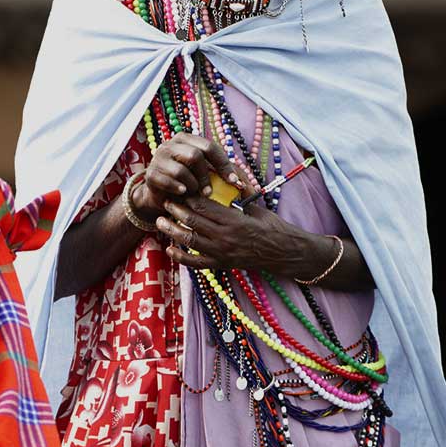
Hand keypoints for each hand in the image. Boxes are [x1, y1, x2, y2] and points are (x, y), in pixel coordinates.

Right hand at [132, 132, 243, 220]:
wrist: (162, 195)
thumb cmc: (189, 182)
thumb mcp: (208, 175)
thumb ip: (226, 175)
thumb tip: (250, 186)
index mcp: (187, 139)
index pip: (209, 146)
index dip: (223, 165)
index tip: (234, 182)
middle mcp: (171, 144)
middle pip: (195, 155)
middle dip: (206, 176)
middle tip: (210, 192)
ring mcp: (158, 157)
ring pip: (181, 170)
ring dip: (192, 185)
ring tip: (194, 193)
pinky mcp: (150, 173)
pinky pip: (167, 181)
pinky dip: (178, 189)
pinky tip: (183, 194)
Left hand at [155, 194, 327, 277]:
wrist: (285, 253)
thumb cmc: (273, 228)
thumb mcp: (256, 208)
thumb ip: (239, 198)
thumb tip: (227, 182)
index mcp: (234, 220)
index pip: (204, 206)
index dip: (188, 197)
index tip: (179, 190)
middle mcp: (225, 237)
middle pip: (193, 221)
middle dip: (176, 210)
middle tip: (166, 202)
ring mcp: (222, 253)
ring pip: (191, 242)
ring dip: (173, 231)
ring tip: (160, 222)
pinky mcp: (222, 265)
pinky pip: (197, 264)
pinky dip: (182, 257)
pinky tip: (170, 250)